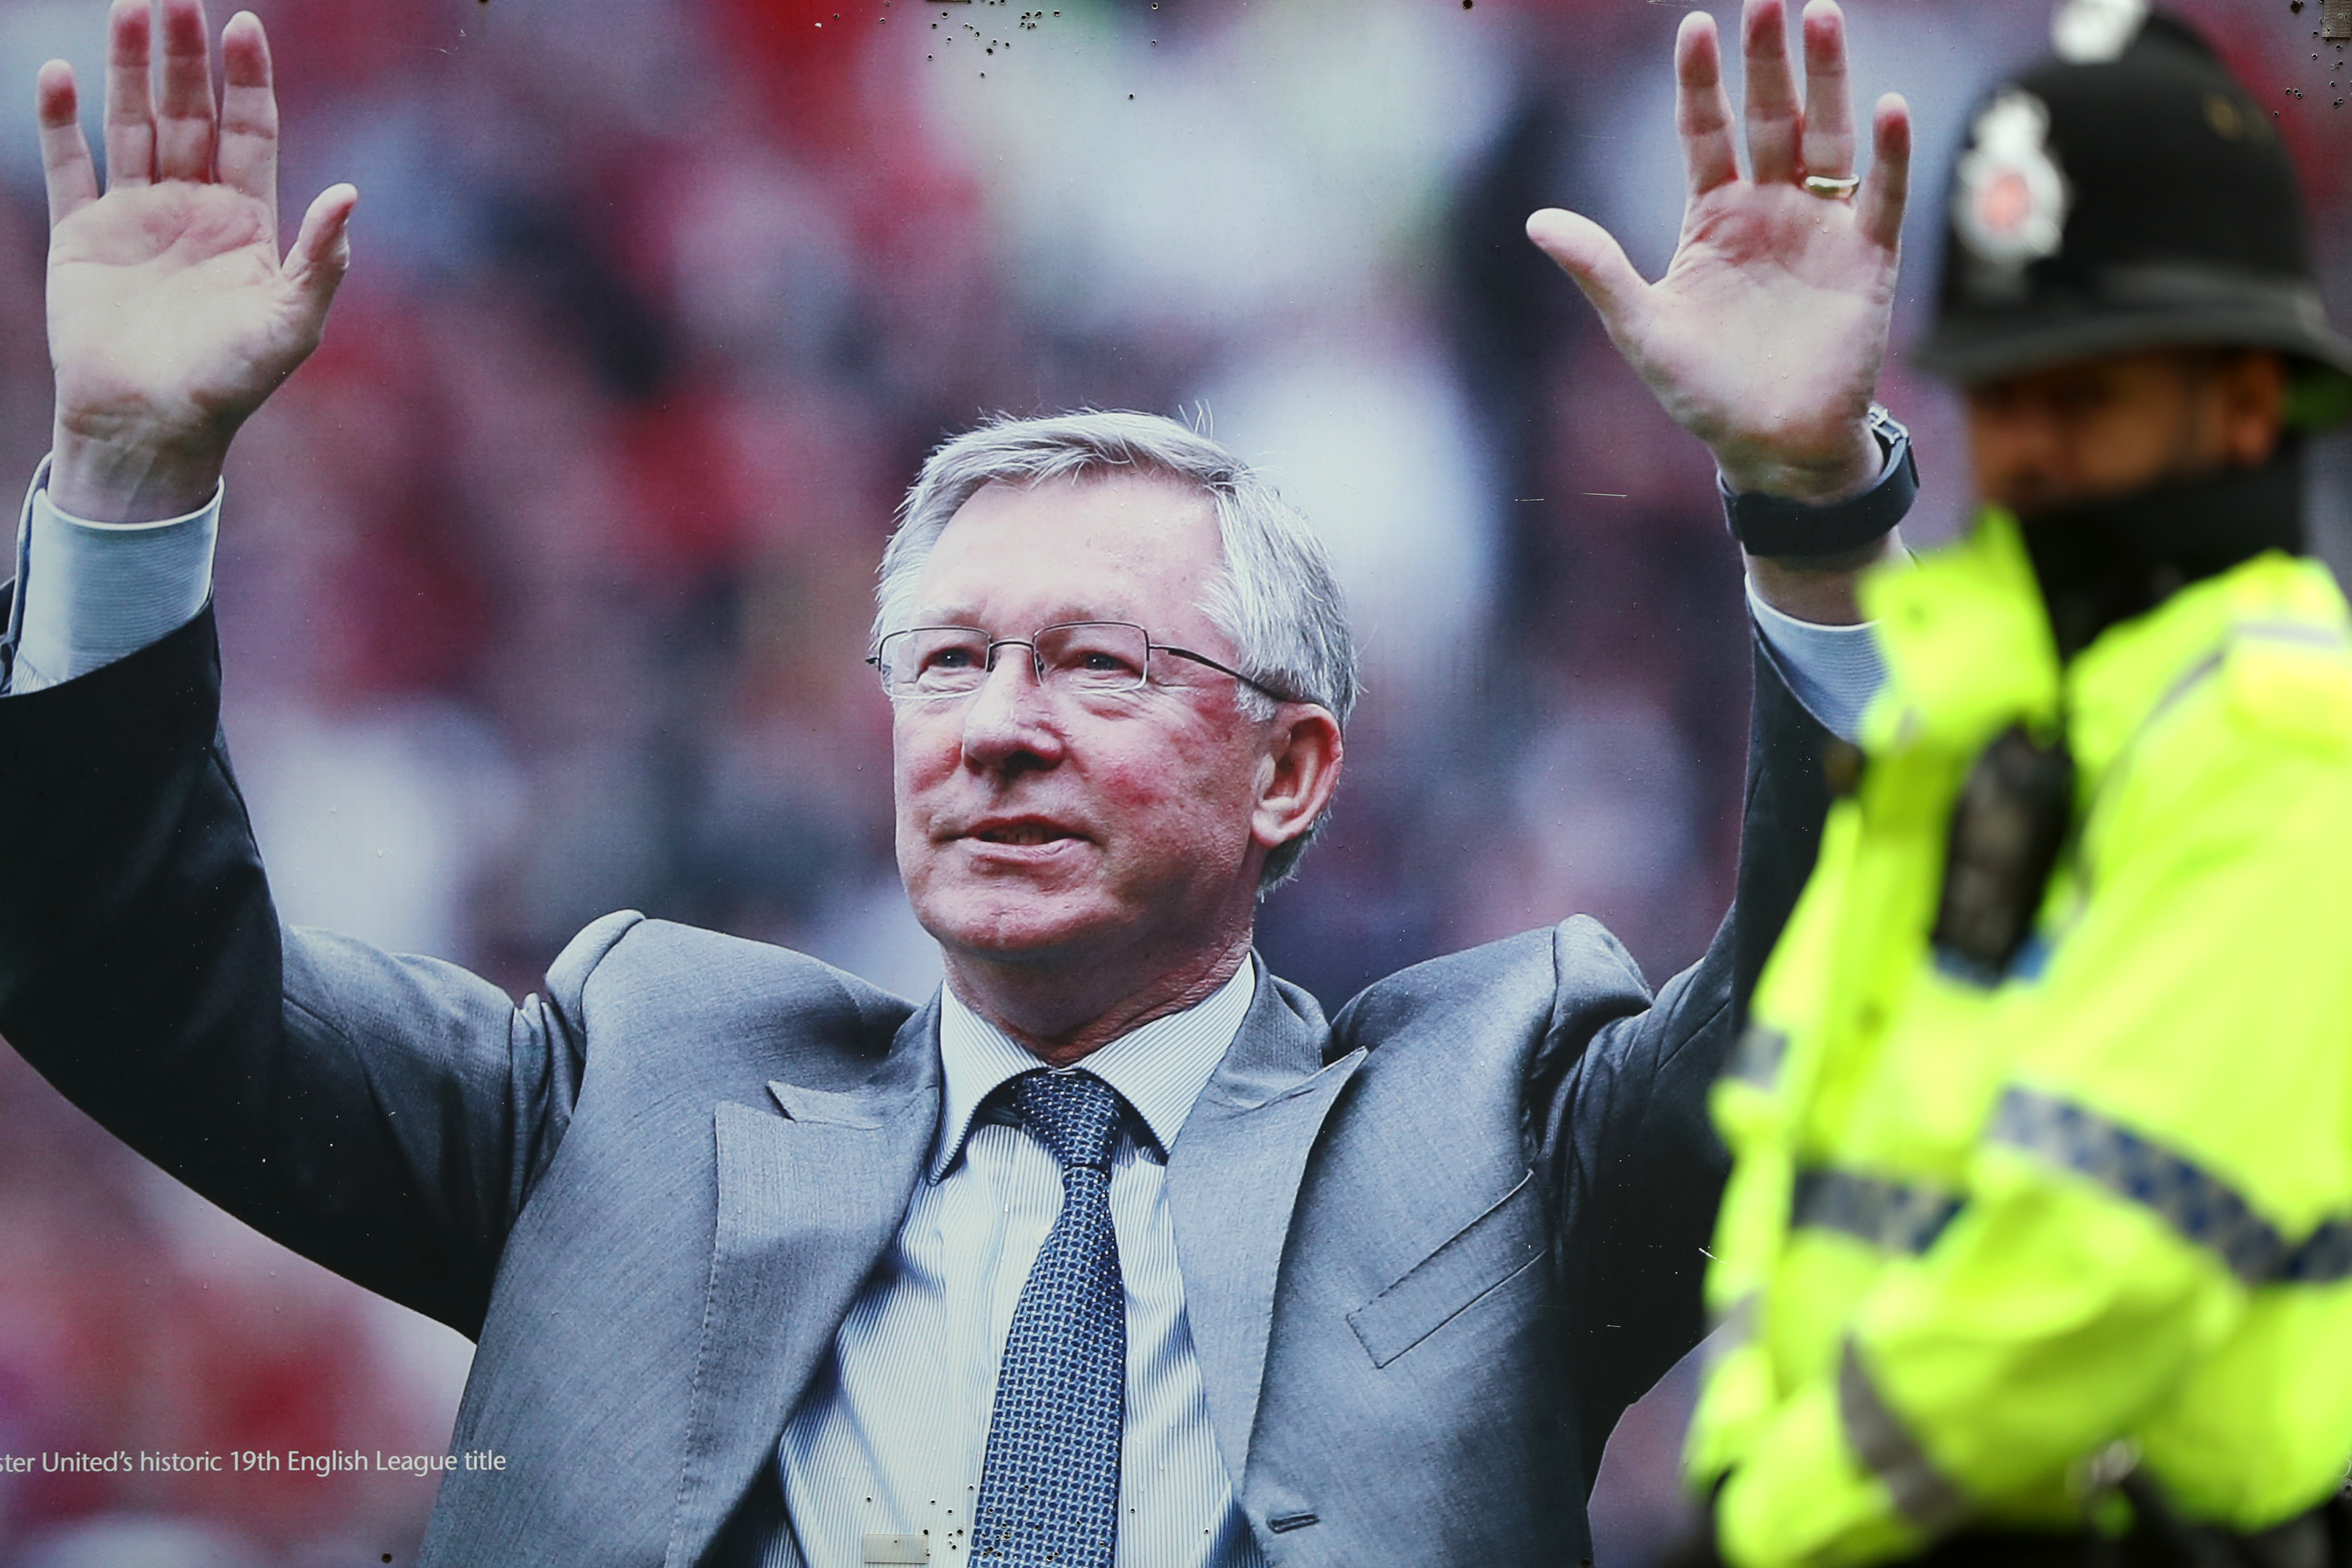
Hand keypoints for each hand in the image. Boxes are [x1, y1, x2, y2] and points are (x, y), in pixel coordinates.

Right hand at [38, 0, 355, 521]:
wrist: (154, 425)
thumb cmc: (231, 383)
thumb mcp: (292, 324)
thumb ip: (321, 260)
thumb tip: (351, 194)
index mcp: (247, 223)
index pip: (249, 132)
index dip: (247, 80)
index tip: (246, 25)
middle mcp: (192, 209)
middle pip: (190, 114)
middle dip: (186, 57)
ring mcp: (135, 217)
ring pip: (133, 124)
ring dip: (130, 69)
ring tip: (130, 10)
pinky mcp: (81, 235)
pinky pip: (70, 166)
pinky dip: (60, 121)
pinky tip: (57, 71)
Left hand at [1526, 0, 1908, 505]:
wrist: (1770, 447)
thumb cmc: (1705, 391)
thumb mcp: (1641, 329)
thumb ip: (1597, 270)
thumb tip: (1536, 221)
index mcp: (1713, 216)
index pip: (1704, 130)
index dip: (1701, 80)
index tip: (1696, 24)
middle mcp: (1769, 209)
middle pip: (1771, 117)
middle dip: (1768, 60)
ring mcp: (1821, 229)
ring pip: (1827, 139)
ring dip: (1829, 81)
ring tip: (1822, 18)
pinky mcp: (1868, 260)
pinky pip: (1881, 197)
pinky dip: (1888, 156)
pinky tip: (1886, 108)